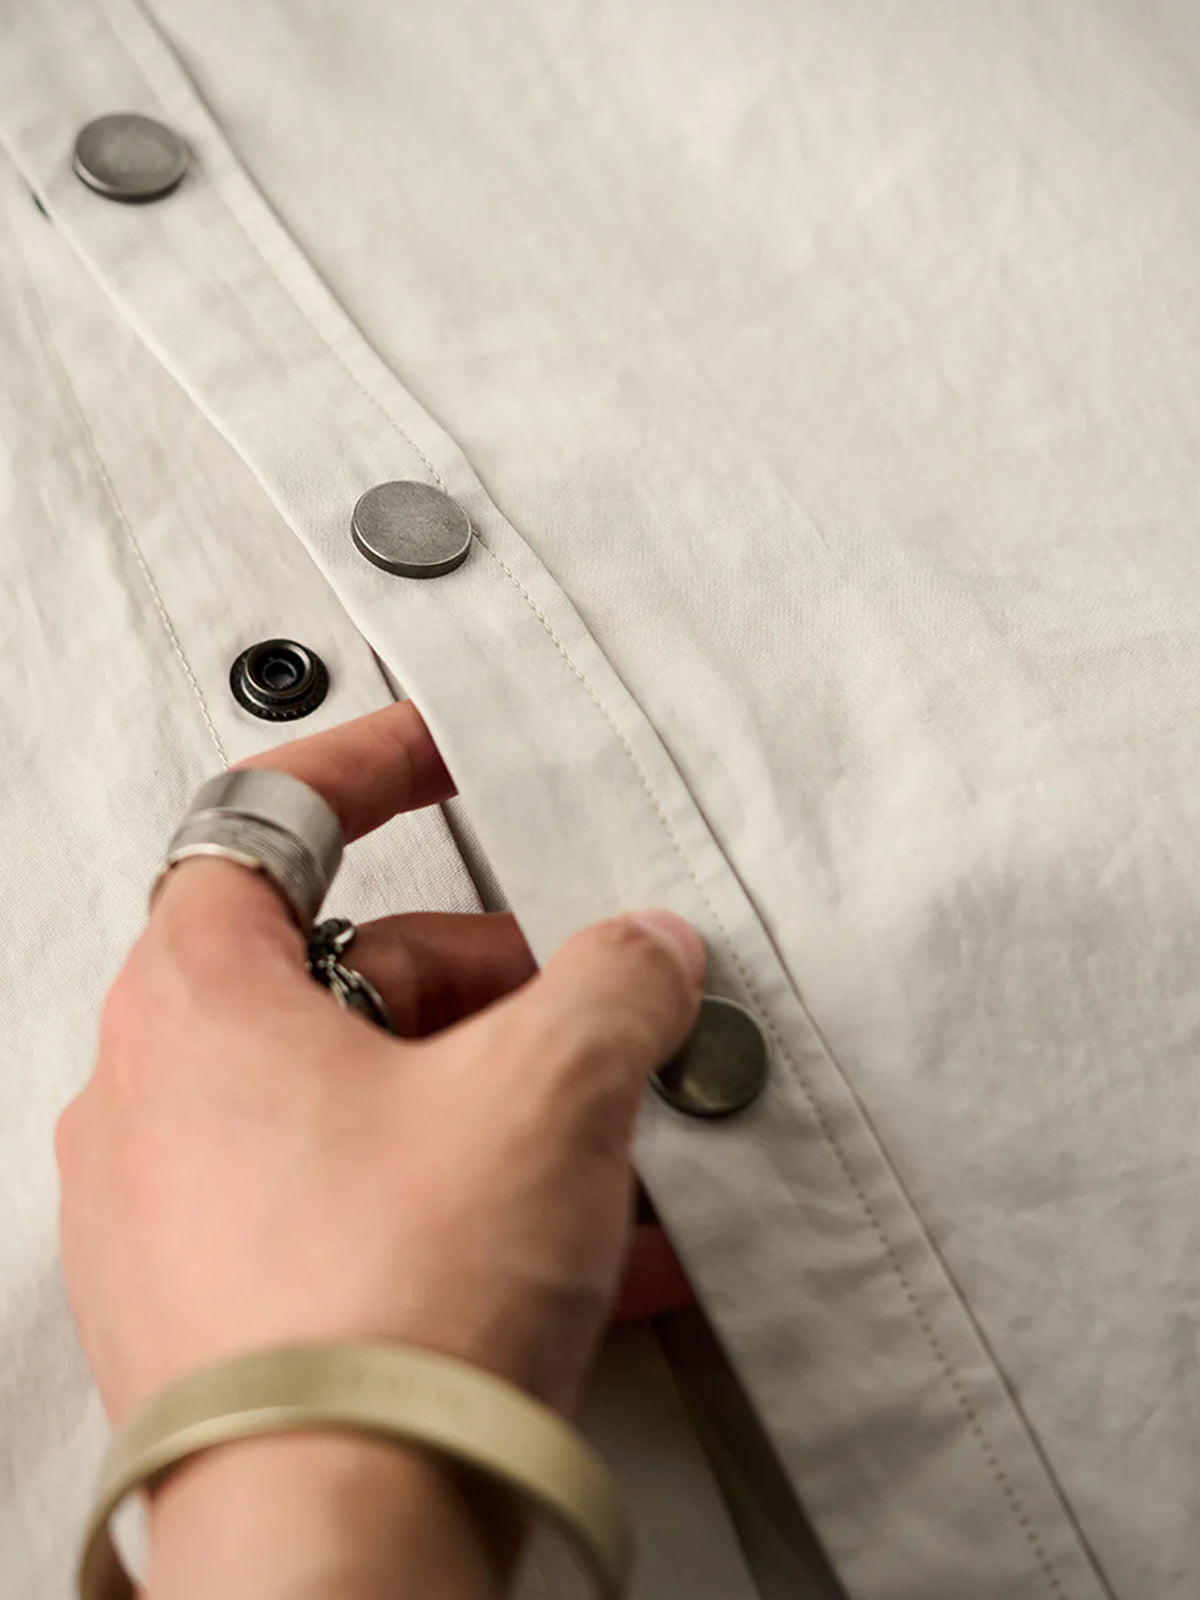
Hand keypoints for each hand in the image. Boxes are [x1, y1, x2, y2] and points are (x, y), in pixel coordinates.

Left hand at [56, 700, 704, 1598]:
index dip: (369, 767)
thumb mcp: (547, 1094)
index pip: (267, 821)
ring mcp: (184, 1213)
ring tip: (614, 1157)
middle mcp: (159, 1099)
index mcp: (197, 1002)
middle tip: (590, 1019)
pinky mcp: (229, 1306)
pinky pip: (363, 1207)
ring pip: (368, 1099)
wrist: (336, 1559)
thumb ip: (613, 986)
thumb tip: (643, 958)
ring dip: (500, 1108)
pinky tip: (585, 1249)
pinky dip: (467, 1202)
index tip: (439, 755)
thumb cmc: (385, 1315)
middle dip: (494, 988)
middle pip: (350, 974)